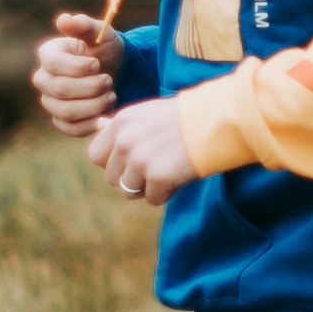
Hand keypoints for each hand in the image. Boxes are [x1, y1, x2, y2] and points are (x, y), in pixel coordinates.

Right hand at [34, 12, 115, 136]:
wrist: (117, 71)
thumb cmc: (105, 48)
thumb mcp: (100, 33)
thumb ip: (83, 25)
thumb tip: (63, 20)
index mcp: (49, 54)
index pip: (53, 64)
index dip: (78, 67)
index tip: (97, 64)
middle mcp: (43, 78)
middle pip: (60, 89)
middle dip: (91, 87)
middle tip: (109, 80)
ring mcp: (50, 101)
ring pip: (65, 112)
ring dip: (94, 105)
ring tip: (111, 95)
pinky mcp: (61, 120)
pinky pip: (70, 128)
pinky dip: (91, 124)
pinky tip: (107, 114)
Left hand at [86, 98, 200, 204]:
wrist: (217, 121)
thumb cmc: (184, 117)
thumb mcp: (148, 113)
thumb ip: (121, 124)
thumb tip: (97, 124)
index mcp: (120, 123)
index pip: (96, 155)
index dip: (114, 163)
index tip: (133, 159)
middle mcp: (124, 140)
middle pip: (112, 178)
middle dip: (132, 178)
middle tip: (156, 166)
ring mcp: (139, 159)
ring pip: (129, 191)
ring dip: (149, 186)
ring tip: (168, 169)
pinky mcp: (157, 176)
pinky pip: (152, 199)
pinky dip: (166, 193)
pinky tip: (179, 175)